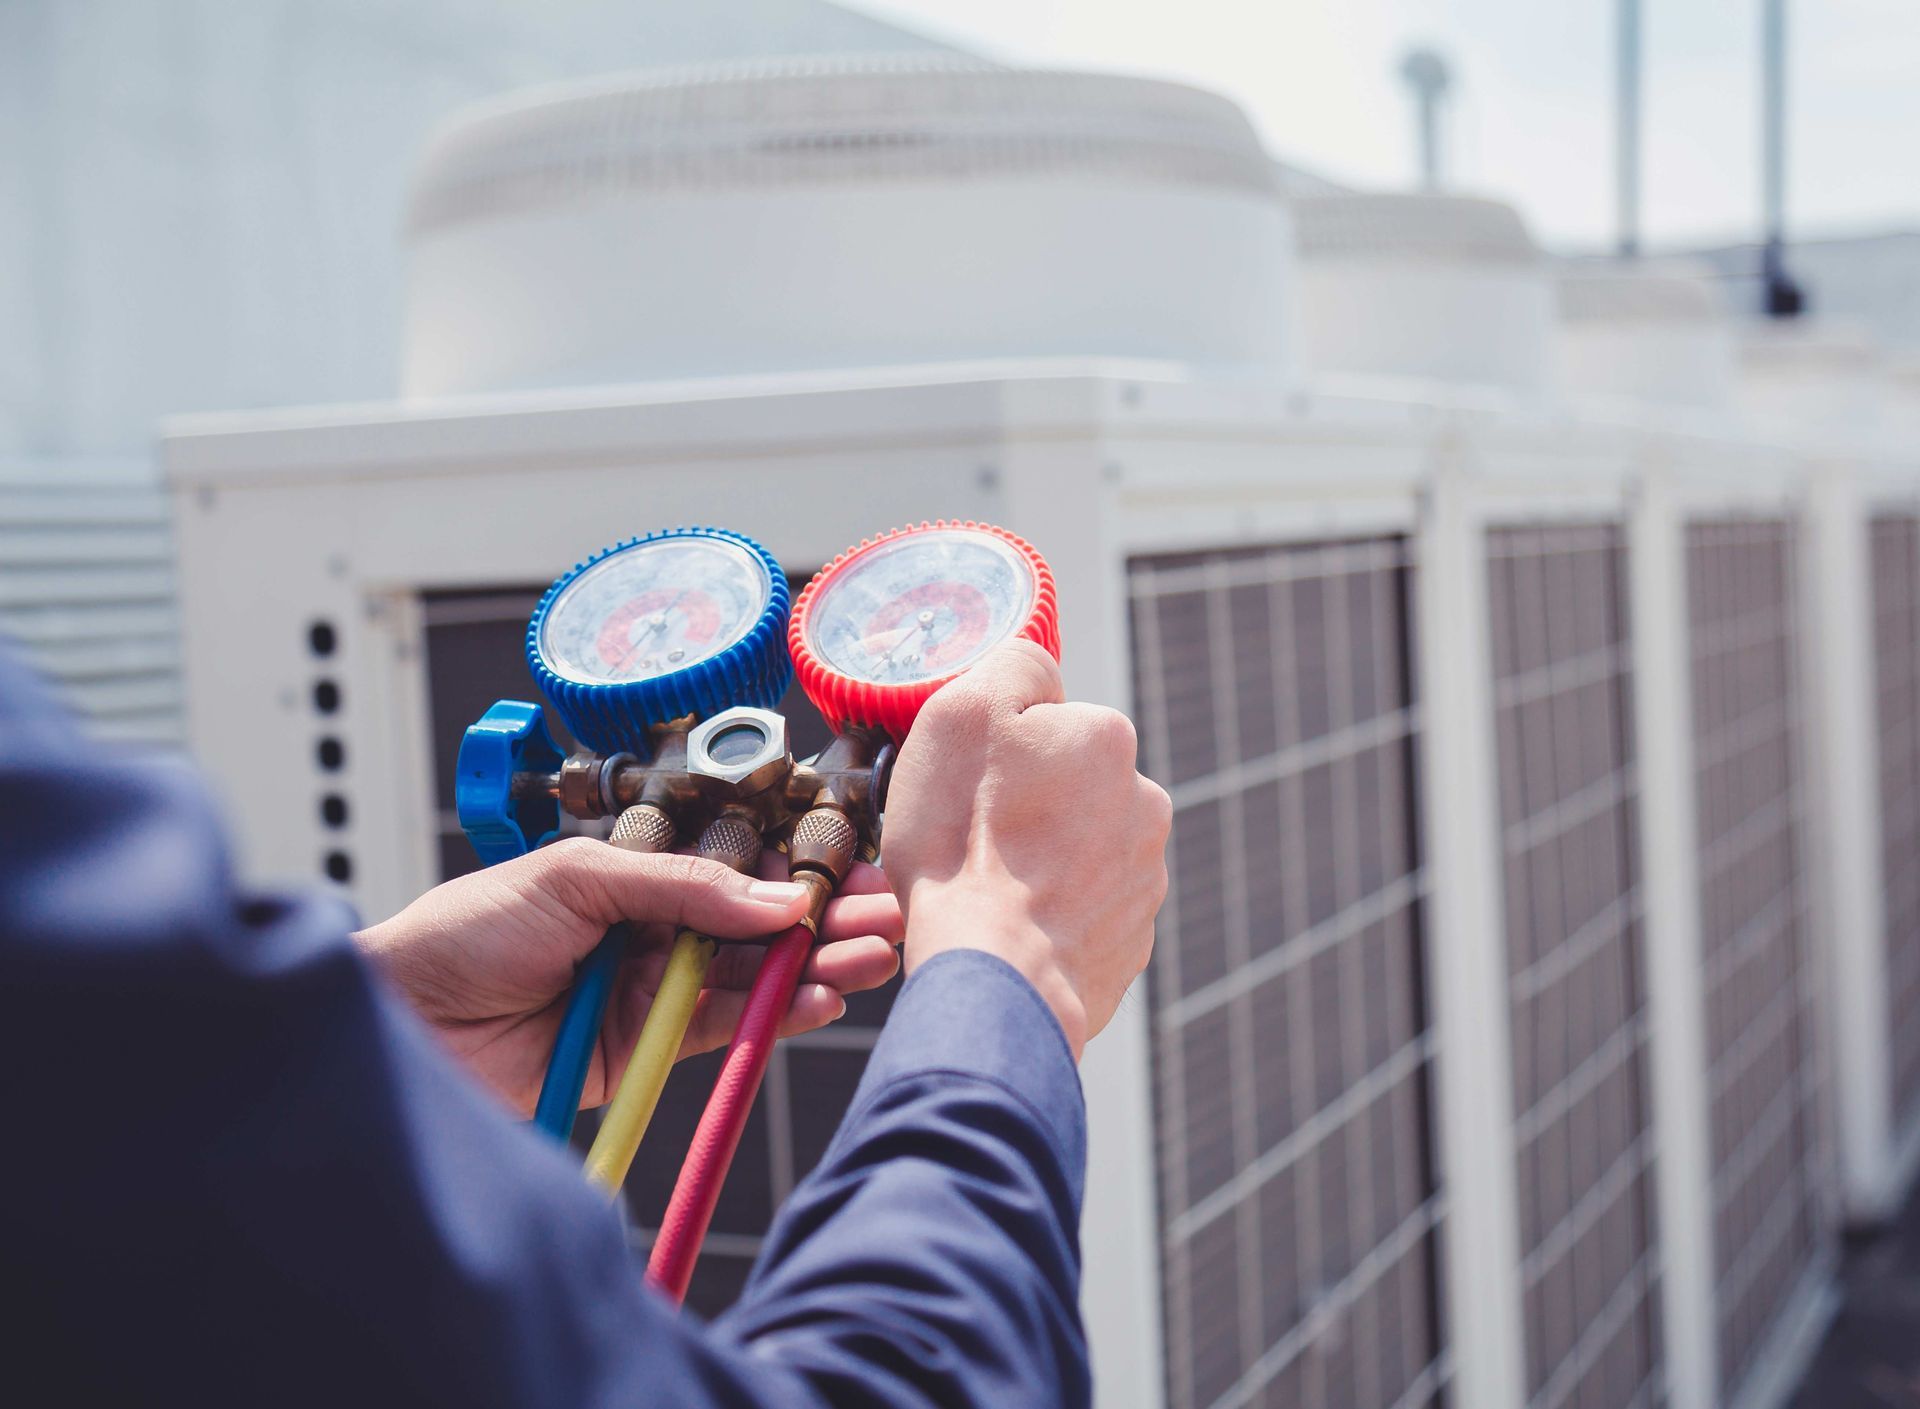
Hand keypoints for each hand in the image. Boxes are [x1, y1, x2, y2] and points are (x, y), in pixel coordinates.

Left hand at [355, 840, 902, 1115]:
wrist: (402, 1023)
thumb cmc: (463, 931)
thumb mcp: (574, 877)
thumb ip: (680, 886)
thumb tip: (772, 898)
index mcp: (632, 873)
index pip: (733, 867)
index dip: (795, 869)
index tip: (854, 867)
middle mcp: (650, 928)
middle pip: (755, 923)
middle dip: (823, 917)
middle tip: (884, 914)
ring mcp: (652, 990)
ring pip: (752, 976)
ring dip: (815, 966)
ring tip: (871, 956)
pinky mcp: (648, 1050)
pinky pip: (725, 1030)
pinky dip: (775, 1016)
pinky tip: (821, 998)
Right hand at [881, 641, 1170, 1058]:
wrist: (997, 977)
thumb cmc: (965, 844)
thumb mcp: (961, 714)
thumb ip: (1012, 666)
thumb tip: (1040, 672)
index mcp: (1108, 739)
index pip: (1047, 720)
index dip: (997, 749)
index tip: (967, 785)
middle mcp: (1144, 801)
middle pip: (1066, 785)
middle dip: (1026, 804)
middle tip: (970, 838)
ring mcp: (1144, 877)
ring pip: (1077, 848)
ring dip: (1039, 860)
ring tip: (988, 888)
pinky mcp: (1131, 941)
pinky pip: (1082, 911)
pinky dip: (1049, 914)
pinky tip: (1010, 926)